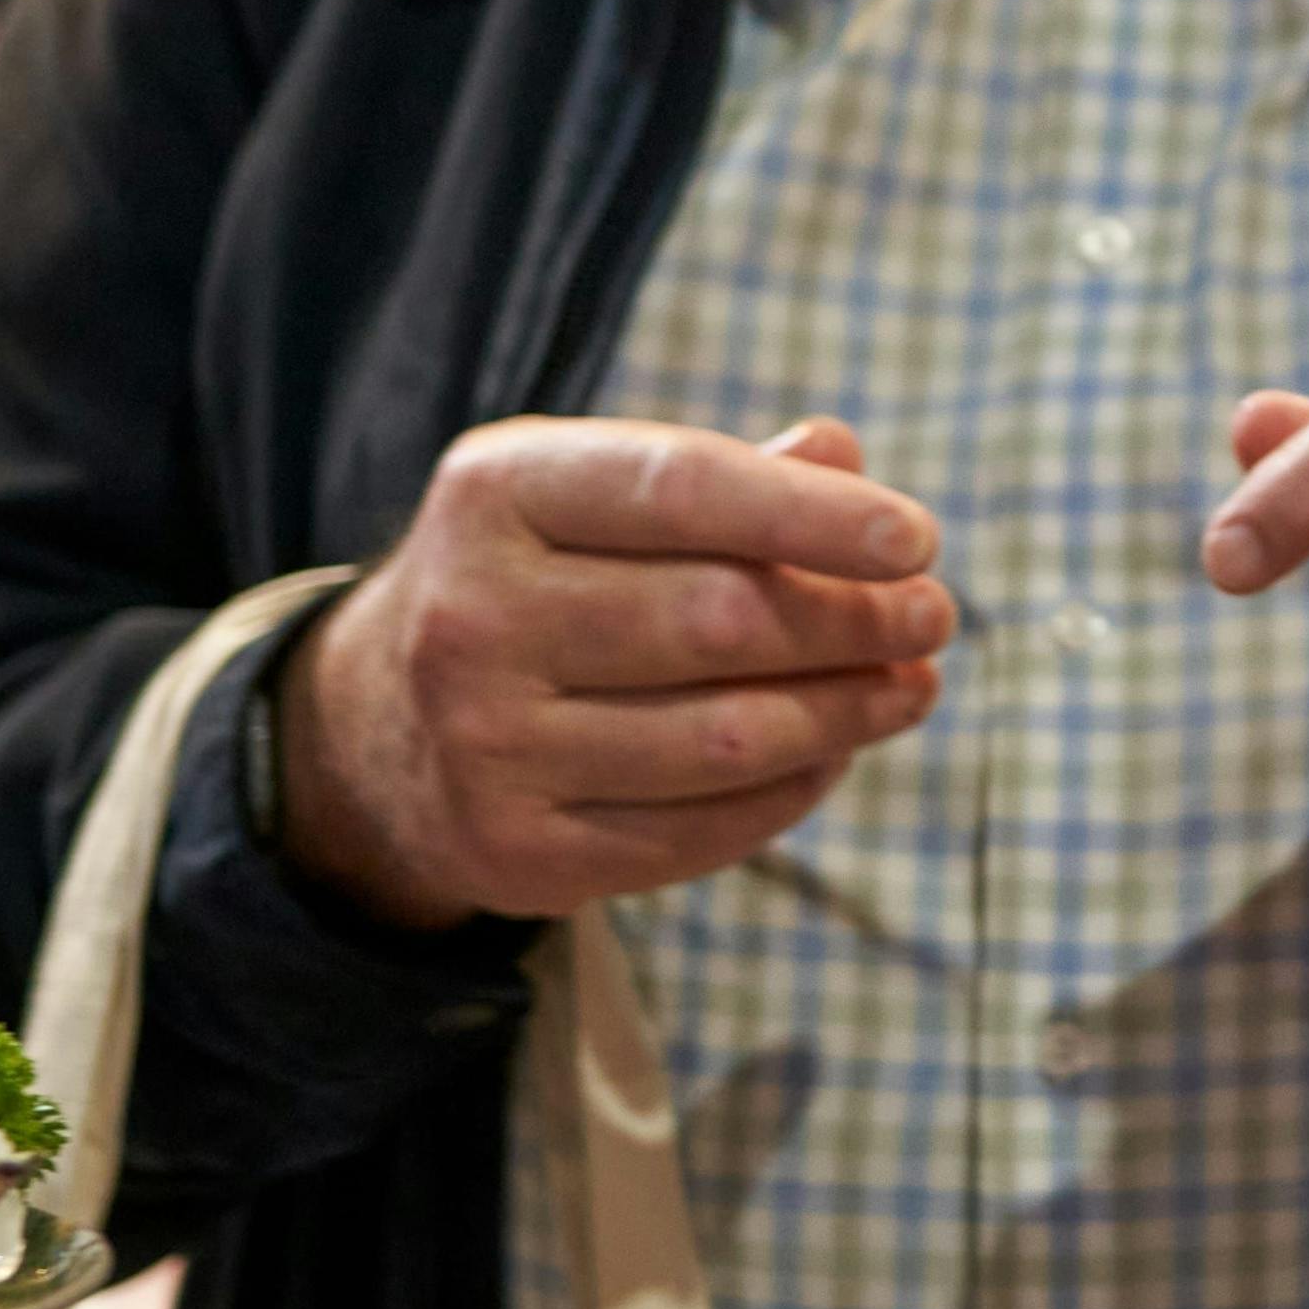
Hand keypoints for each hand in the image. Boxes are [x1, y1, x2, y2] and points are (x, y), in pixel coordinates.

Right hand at [276, 415, 954, 923]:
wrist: (375, 728)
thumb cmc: (532, 580)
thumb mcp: (587, 495)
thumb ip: (718, 475)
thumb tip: (842, 456)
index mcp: (497, 492)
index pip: (682, 489)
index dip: (813, 515)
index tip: (917, 536)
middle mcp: (473, 616)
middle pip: (719, 620)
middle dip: (854, 620)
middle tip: (934, 616)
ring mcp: (486, 744)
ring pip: (723, 738)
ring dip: (846, 713)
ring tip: (910, 686)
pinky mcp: (517, 852)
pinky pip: (699, 831)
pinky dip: (791, 789)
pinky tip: (833, 752)